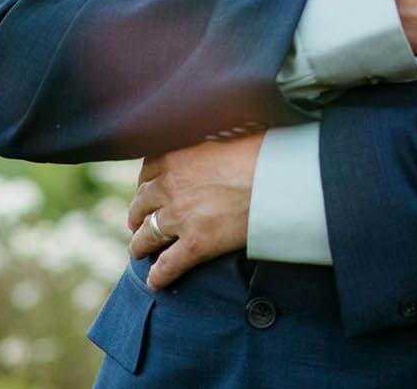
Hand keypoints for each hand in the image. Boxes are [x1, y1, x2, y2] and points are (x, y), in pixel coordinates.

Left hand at [127, 135, 259, 289]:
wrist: (279, 180)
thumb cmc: (264, 152)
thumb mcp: (232, 134)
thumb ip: (214, 141)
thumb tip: (222, 140)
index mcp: (178, 156)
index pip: (148, 169)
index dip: (146, 182)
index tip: (148, 189)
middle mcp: (171, 186)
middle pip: (141, 204)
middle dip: (138, 214)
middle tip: (139, 222)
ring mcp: (181, 217)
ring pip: (147, 236)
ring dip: (140, 244)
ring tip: (140, 250)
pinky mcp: (195, 245)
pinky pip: (167, 265)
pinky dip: (158, 275)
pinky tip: (155, 281)